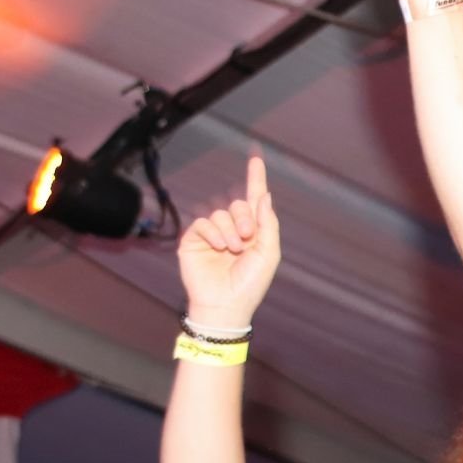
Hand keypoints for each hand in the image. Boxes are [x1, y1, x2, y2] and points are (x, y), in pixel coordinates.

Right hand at [178, 155, 280, 327]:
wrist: (225, 305)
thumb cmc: (250, 284)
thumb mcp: (268, 253)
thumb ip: (268, 224)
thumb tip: (264, 196)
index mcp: (254, 233)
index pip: (254, 200)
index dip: (256, 179)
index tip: (256, 157)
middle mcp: (234, 230)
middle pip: (238, 205)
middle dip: (245, 217)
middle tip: (247, 237)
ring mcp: (213, 235)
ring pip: (220, 213)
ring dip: (230, 230)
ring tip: (233, 250)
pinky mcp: (194, 240)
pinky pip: (203, 222)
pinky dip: (213, 233)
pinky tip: (219, 248)